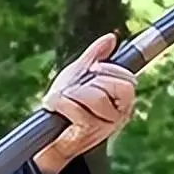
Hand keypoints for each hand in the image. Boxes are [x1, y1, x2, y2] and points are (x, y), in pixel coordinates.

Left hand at [34, 32, 136, 173]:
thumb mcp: (80, 75)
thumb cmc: (66, 106)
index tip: (92, 70)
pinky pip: (76, 108)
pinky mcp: (87, 135)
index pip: (127, 79)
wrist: (47, 136)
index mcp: (123, 100)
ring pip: (94, 96)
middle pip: (113, 86)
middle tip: (73, 91)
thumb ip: (96, 56)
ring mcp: (105, 127)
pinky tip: (55, 108)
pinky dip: (61, 104)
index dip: (108, 70)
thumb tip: (111, 38)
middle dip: (88, 83)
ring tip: (62, 102)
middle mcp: (120, 115)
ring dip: (70, 94)